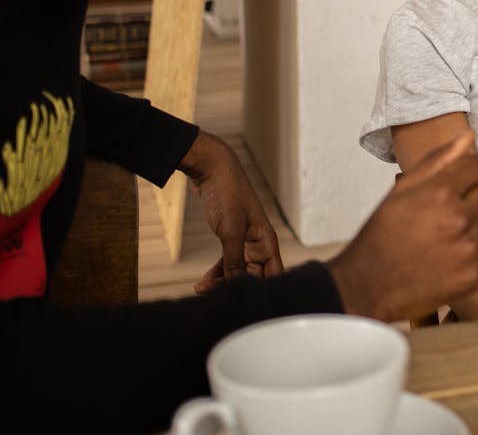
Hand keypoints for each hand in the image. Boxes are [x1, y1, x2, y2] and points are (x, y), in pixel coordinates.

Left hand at [179, 132, 284, 291]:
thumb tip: (237, 286)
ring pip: (238, 271)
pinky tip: (203, 283)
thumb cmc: (227, 194)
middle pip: (254, 276)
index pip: (274, 275)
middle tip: (214, 299)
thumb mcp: (230, 230)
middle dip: (237, 289)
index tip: (249, 308)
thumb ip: (234, 260)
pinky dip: (217, 273)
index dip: (266, 292)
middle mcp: (259, 244)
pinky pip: (227, 262)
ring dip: (222, 283)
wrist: (211, 169)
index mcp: (266, 241)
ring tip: (202, 292)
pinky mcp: (230, 238)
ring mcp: (245, 241)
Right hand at [327, 131, 477, 321]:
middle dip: (475, 199)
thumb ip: (439, 160)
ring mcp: (469, 250)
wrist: (368, 285)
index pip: (476, 165)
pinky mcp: (476, 276)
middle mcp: (457, 219)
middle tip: (454, 213)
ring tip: (463, 234)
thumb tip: (470, 135)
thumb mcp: (402, 190)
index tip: (456, 185)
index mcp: (437, 193)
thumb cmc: (383, 235)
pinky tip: (471, 253)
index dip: (466, 173)